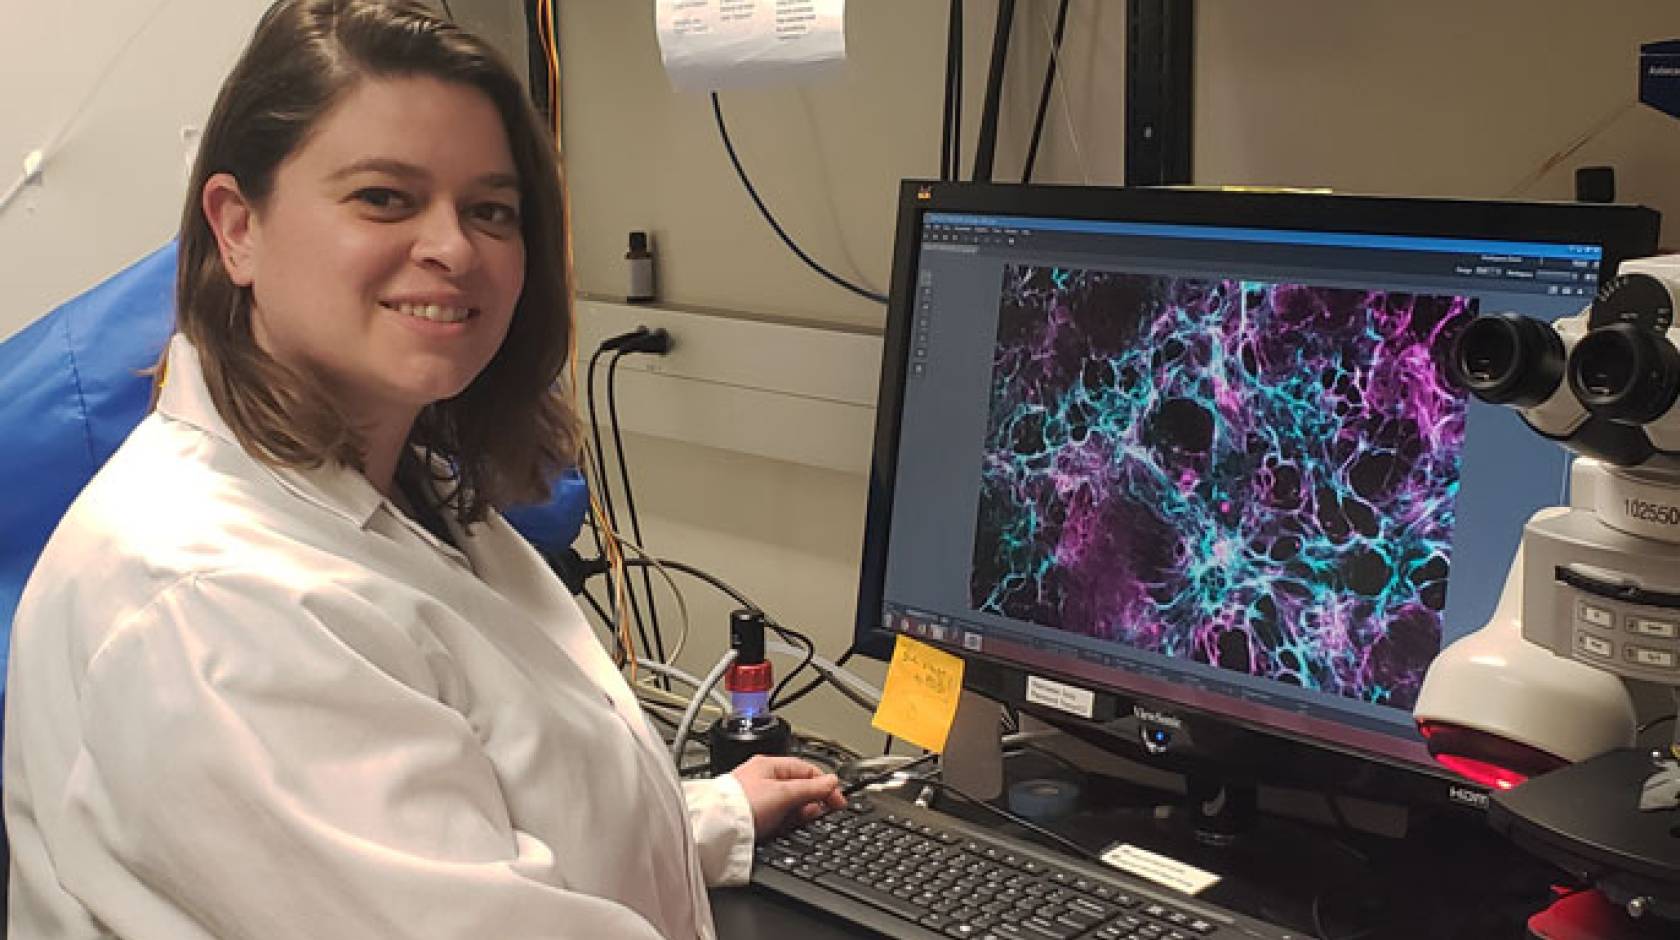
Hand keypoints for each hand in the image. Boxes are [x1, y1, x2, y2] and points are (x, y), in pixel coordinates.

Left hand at [729, 754, 846, 838]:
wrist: (716, 829)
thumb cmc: (741, 805)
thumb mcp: (784, 794)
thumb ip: (811, 788)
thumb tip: (832, 781)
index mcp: (769, 765)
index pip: (806, 769)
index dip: (825, 784)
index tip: (838, 799)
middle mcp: (763, 779)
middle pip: (799, 787)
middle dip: (813, 799)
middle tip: (822, 811)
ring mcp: (758, 798)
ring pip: (790, 803)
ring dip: (800, 812)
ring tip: (802, 820)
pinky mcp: (755, 817)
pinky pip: (779, 817)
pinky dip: (787, 822)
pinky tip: (788, 827)